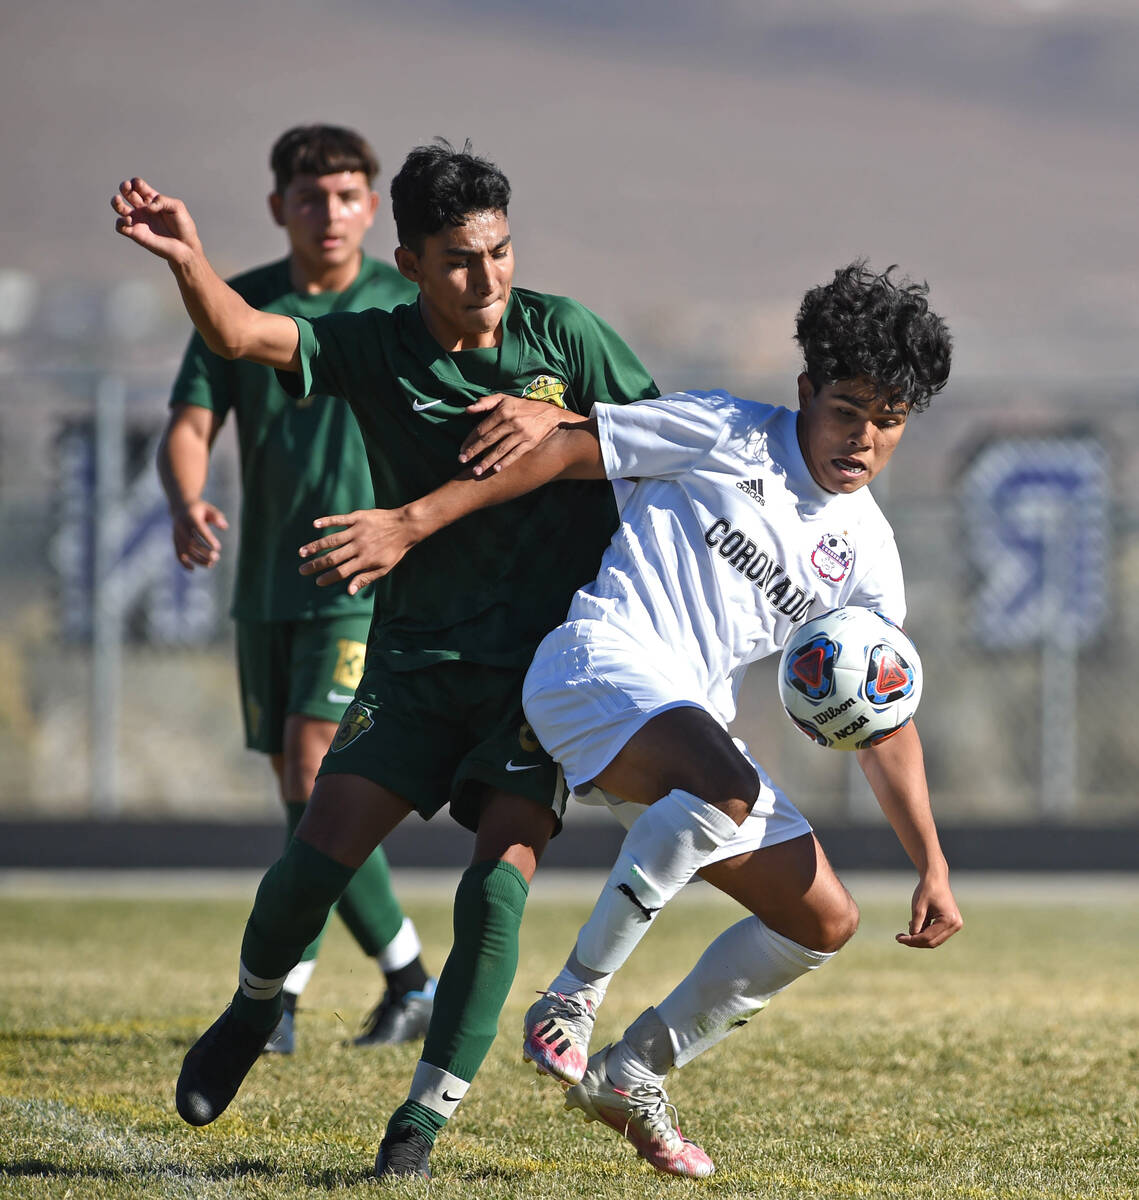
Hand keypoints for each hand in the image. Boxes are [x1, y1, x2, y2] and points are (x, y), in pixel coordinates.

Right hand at [112, 177, 201, 264]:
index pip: (137, 185)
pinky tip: (129, 220)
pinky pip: (120, 226)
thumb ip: (162, 200)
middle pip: (126, 192)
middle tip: (127, 187)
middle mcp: (143, 208)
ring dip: (115, 202)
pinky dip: (120, 221)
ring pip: (118, 207)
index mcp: (152, 199)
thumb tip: (147, 207)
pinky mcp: (136, 234)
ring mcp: (138, 220)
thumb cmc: (183, 226)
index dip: (136, 183)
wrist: (186, 247)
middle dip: (124, 187)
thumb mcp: (177, 206)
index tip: (140, 186)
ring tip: (118, 200)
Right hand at [171, 500, 227, 568]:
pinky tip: (192, 569)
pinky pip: (177, 552)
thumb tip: (224, 527)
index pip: (199, 529)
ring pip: (185, 550)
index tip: (218, 548)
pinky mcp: (175, 540)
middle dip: (203, 552)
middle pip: (191, 542)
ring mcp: (177, 534)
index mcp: (190, 517)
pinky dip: (183, 562)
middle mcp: (181, 526)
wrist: (181, 505)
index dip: (208, 539)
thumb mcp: (210, 509)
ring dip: (197, 559)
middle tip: (216, 558)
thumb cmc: (200, 509)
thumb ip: (217, 517)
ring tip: (210, 564)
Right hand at [298, 509, 415, 593]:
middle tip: (302, 570)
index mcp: (365, 560)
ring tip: (302, 552)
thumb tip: (349, 591)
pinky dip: (327, 521)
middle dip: (315, 565)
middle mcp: (359, 546)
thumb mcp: (384, 568)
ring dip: (315, 546)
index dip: (328, 577)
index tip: (317, 581)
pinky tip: (315, 524)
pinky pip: (339, 520)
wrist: (406, 526)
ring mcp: (357, 531)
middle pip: (333, 558)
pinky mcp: (358, 517)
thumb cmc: (395, 550)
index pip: (342, 572)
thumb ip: (365, 579)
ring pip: (332, 540)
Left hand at [458, 393, 581, 475]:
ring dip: (487, 461)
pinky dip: (506, 462)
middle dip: (474, 451)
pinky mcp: (530, 442)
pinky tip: (496, 470)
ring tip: (476, 471)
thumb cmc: (522, 406)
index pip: (482, 428)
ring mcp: (522, 433)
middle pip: (488, 439)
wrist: (550, 414)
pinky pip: (515, 454)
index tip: (461, 450)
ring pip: (500, 449)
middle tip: (462, 461)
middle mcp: (511, 422)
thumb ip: (485, 402)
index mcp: (503, 411)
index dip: (470, 440)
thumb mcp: (504, 398)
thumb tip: (467, 409)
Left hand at [896, 873, 962, 948]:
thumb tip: (911, 938)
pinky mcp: (951, 923)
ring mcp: (955, 924)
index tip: (898, 938)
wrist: (935, 877)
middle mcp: (955, 925)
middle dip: (915, 941)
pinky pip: (936, 933)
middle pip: (932, 941)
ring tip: (907, 927)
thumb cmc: (926, 889)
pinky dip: (924, 932)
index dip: (912, 940)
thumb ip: (916, 924)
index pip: (928, 937)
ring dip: (919, 937)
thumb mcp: (918, 907)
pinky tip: (914, 924)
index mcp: (949, 920)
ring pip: (934, 939)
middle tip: (900, 938)